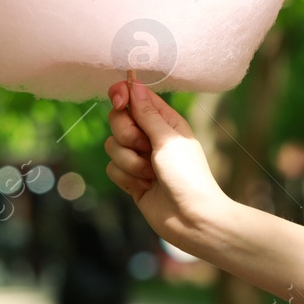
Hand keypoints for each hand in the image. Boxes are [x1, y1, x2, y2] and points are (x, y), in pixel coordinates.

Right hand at [105, 79, 228, 250]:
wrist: (191, 220)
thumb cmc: (188, 176)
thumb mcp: (168, 139)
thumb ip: (147, 113)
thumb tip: (133, 84)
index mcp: (164, 121)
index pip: (135, 97)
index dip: (122, 95)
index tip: (118, 101)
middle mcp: (150, 137)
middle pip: (117, 120)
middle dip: (127, 135)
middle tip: (145, 148)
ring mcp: (139, 158)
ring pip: (112, 146)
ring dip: (130, 161)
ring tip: (150, 174)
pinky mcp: (130, 178)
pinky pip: (112, 168)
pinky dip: (127, 178)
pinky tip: (145, 186)